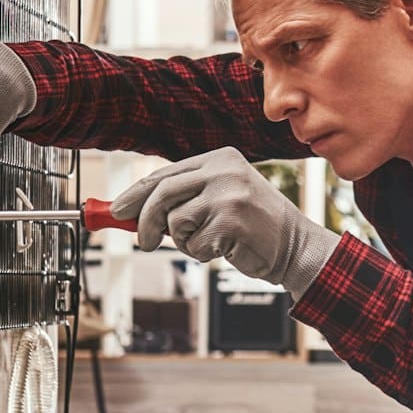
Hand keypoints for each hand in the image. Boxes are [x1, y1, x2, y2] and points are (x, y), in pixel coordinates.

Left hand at [113, 148, 339, 297]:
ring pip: (175, 222)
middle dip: (144, 222)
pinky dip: (203, 254)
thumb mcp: (221, 198)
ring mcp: (228, 194)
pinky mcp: (231, 221)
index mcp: (220, 158)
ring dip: (185, 241)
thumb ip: (184, 199)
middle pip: (162, 194)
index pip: (165, 174)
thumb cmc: (253, 226)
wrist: (295, 246)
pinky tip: (226, 248)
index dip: (136, 194)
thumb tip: (131, 213)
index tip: (117, 211)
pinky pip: (194, 244)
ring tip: (209, 242)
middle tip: (142, 243)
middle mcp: (223, 170)